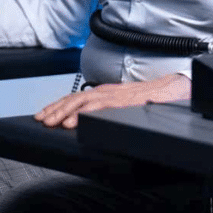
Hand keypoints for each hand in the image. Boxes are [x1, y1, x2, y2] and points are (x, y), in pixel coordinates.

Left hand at [34, 73, 190, 128]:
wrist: (170, 89)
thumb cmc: (148, 98)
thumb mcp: (121, 102)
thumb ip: (105, 108)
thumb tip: (86, 121)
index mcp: (103, 92)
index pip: (73, 98)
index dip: (55, 106)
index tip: (41, 115)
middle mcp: (105, 92)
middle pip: (74, 99)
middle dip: (55, 110)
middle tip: (41, 121)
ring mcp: (114, 96)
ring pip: (83, 102)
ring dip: (66, 112)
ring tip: (54, 123)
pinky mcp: (123, 103)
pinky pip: (100, 108)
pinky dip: (85, 114)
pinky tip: (75, 121)